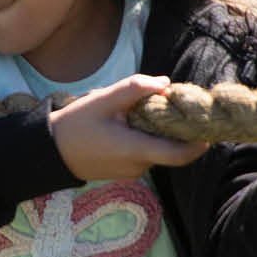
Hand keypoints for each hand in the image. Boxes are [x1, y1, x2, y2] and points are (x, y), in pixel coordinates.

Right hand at [50, 75, 211, 180]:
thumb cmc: (74, 125)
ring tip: (136, 113)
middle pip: (169, 147)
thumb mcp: (102, 100)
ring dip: (156, 132)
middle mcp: (138, 166)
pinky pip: (144, 154)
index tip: (208, 125)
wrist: (49, 152)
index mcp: (135, 150)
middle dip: (173, 128)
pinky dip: (144, 139)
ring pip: (157, 149)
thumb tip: (166, 84)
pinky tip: (126, 125)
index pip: (181, 154)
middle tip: (165, 104)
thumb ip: (135, 89)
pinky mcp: (124, 172)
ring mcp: (131, 172)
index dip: (200, 142)